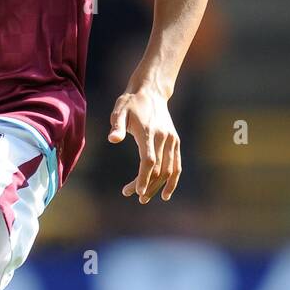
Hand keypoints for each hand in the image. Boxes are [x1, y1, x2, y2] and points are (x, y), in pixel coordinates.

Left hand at [108, 86, 181, 202]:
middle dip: (145, 185)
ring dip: (158, 186)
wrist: (151, 92)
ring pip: (169, 170)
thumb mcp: (120, 111)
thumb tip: (113, 139)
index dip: (144, 178)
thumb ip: (117, 126)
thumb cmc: (131, 103)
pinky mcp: (175, 141)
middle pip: (158, 169)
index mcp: (150, 133)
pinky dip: (173, 180)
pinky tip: (166, 193)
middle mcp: (164, 138)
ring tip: (144, 198)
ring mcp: (172, 140)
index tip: (136, 192)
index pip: (149, 161)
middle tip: (129, 193)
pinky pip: (177, 165)